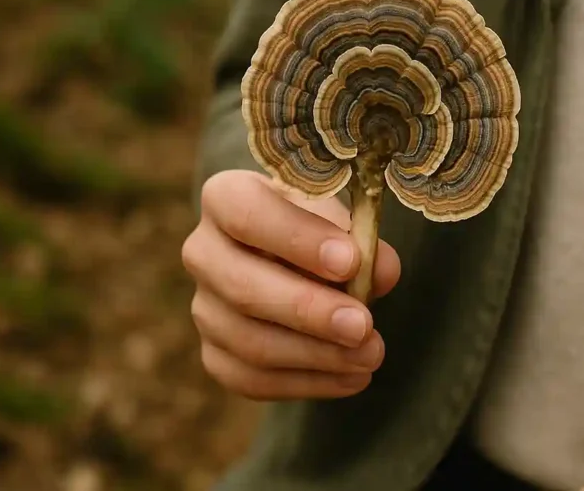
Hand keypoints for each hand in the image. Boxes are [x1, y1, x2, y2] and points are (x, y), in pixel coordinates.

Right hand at [182, 170, 400, 399]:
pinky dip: (307, 383)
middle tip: (363, 325)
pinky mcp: (215, 353)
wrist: (294, 257)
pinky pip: (252, 380)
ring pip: (250, 342)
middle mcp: (203, 252)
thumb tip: (381, 271)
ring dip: (317, 355)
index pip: (246, 214)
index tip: (349, 261)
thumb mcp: (340, 219)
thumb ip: (362, 240)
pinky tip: (351, 377)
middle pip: (242, 287)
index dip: (297, 239)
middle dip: (309, 310)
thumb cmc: (319, 228)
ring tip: (370, 355)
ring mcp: (204, 307)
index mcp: (226, 198)